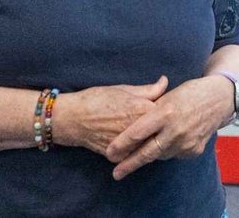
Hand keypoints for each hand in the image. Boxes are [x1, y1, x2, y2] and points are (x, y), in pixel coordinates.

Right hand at [53, 76, 167, 157]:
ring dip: (149, 139)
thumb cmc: (97, 99)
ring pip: (148, 144)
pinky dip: (136, 148)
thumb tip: (165, 82)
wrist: (72, 119)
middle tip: (152, 120)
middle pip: (158, 130)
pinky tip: (133, 141)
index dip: (164, 110)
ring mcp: (129, 146)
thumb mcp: (124, 89)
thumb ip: (149, 89)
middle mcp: (138, 130)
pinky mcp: (119, 156)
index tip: (162, 107)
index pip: (165, 112)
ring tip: (142, 130)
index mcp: (142, 110)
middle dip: (158, 126)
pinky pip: (134, 153)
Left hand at [105, 75, 232, 179]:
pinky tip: (168, 141)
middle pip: (146, 152)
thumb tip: (131, 118)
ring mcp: (186, 142)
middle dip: (129, 164)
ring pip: (160, 155)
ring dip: (150, 153)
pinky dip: (168, 150)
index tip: (110, 153)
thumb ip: (149, 107)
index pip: (138, 132)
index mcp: (165, 112)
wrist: (220, 99)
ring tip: (142, 151)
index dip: (122, 144)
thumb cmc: (191, 93)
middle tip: (116, 173)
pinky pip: (175, 154)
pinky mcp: (194, 150)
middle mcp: (175, 130)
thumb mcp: (168, 95)